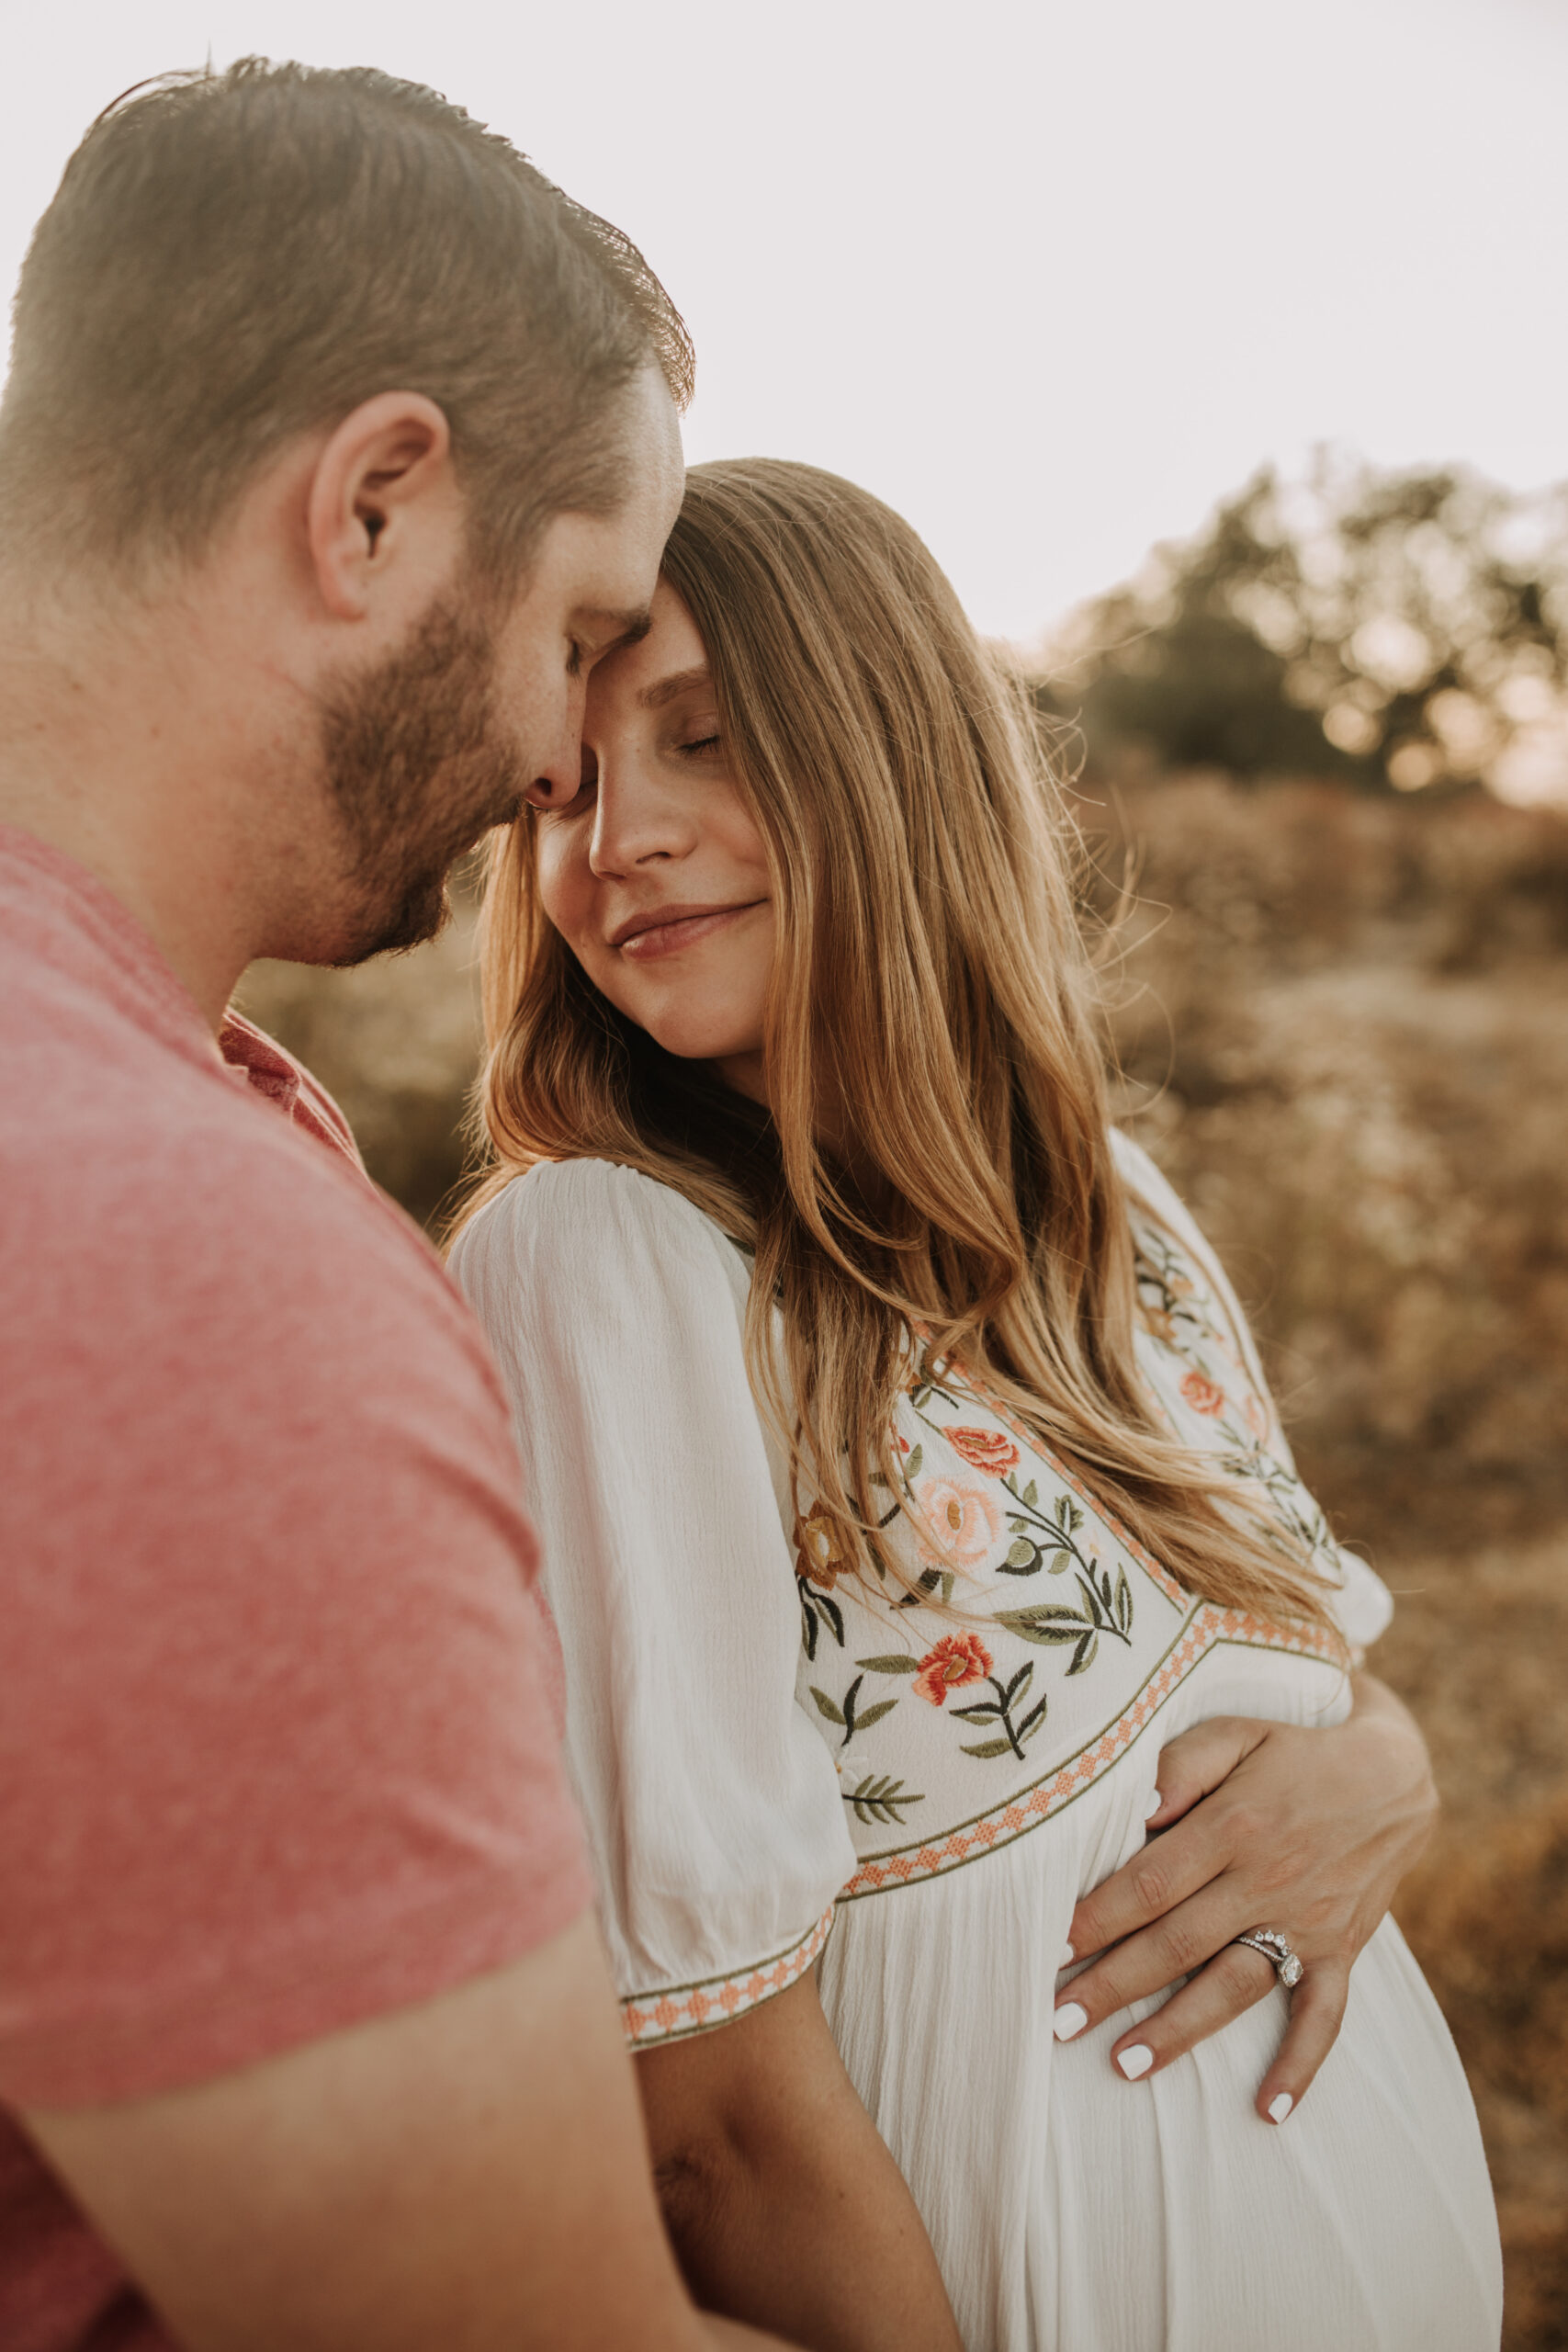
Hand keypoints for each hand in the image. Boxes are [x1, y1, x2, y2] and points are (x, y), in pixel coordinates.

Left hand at [1055, 1675, 1436, 2122]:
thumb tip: (1141, 1808)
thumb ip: (1185, 1763)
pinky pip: (1324, 2016)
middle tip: (1056, 2022)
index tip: (1051, 1949)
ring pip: (1235, 1986)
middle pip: (1178, 1943)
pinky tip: (1269, 2111)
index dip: (1099, 1917)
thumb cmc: (1293, 1750)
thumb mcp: (1239, 1731)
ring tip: (1123, 2065)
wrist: (1394, 1774)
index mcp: (1234, 1825)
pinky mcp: (1341, 1951)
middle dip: (1114, 1984)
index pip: (1151, 1882)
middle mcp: (1268, 1880)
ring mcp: (1308, 1923)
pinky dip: (1300, 2065)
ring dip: (1180, 2030)